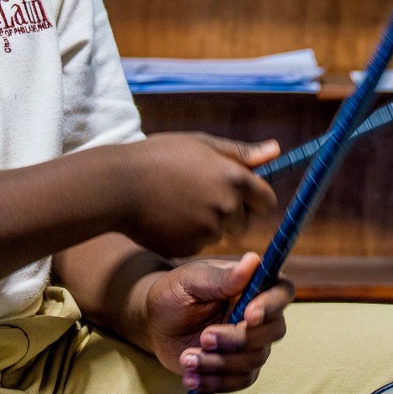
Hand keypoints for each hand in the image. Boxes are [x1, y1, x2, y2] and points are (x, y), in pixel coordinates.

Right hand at [120, 133, 279, 259]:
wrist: (116, 186)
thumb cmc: (158, 156)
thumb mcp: (201, 144)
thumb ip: (242, 153)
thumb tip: (276, 151)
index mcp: (234, 179)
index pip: (267, 200)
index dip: (256, 199)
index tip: (242, 195)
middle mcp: (226, 208)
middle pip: (245, 222)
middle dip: (232, 214)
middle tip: (202, 197)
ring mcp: (207, 231)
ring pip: (219, 233)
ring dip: (207, 224)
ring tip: (177, 203)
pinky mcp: (188, 249)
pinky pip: (197, 245)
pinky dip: (187, 236)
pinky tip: (166, 218)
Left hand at [137, 253, 294, 393]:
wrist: (156, 323)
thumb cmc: (175, 292)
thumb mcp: (192, 280)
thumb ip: (222, 277)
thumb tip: (252, 260)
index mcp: (255, 285)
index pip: (281, 293)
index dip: (271, 306)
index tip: (248, 316)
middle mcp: (260, 315)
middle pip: (272, 332)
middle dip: (237, 340)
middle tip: (204, 337)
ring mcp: (251, 343)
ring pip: (254, 360)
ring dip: (220, 363)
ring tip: (187, 358)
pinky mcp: (237, 367)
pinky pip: (240, 381)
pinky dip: (216, 382)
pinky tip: (191, 377)